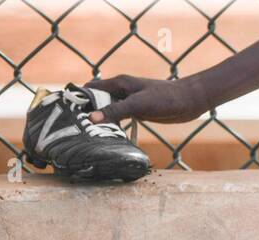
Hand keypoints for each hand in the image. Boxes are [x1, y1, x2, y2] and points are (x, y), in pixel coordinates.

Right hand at [85, 75, 208, 124]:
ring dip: (102, 120)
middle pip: (98, 100)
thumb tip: (91, 118)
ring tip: (90, 135)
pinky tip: (111, 136)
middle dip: (88, 112)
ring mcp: (130, 101)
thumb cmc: (165, 99)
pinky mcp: (139, 111)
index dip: (78, 99)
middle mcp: (121, 91)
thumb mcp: (138, 105)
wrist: (190, 101)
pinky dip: (115, 125)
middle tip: (77, 129)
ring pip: (109, 110)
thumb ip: (115, 111)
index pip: (90, 89)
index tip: (68, 114)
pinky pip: (121, 117)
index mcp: (118, 83)